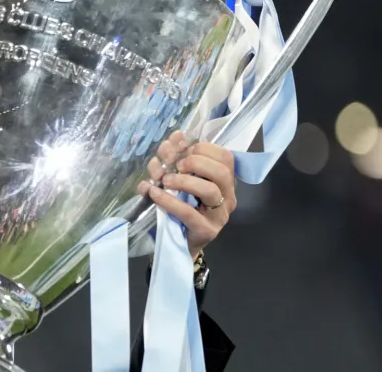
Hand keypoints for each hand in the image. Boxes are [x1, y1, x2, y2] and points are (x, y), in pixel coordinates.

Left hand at [137, 131, 236, 259]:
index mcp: (224, 181)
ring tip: (165, 180)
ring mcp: (219, 215)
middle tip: (176, 166)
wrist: (179, 244)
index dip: (202, 148)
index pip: (225, 157)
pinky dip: (169, 201)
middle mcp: (228, 196)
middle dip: (196, 162)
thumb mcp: (178, 180)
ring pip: (211, 191)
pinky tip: (154, 193)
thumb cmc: (181, 207)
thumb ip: (177, 160)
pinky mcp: (206, 231)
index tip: (182, 149)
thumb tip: (175, 136)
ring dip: (184, 180)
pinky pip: (189, 213)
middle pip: (222, 171)